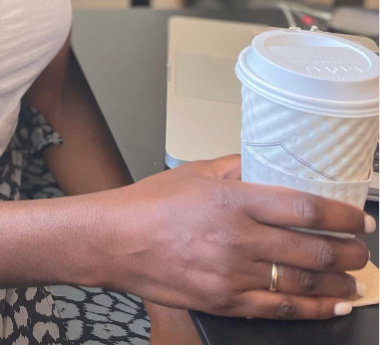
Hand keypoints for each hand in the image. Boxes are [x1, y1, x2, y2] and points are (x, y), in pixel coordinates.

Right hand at [93, 155, 371, 319]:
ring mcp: (232, 274)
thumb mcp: (196, 172)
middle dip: (348, 252)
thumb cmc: (151, 203)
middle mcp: (238, 237)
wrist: (116, 240)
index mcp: (233, 199)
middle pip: (312, 248)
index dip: (341, 215)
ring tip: (355, 278)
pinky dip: (313, 309)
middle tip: (362, 250)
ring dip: (338, 283)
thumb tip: (271, 162)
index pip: (304, 207)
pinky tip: (331, 305)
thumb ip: (237, 166)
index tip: (360, 218)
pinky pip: (280, 309)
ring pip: (302, 282)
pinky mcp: (225, 302)